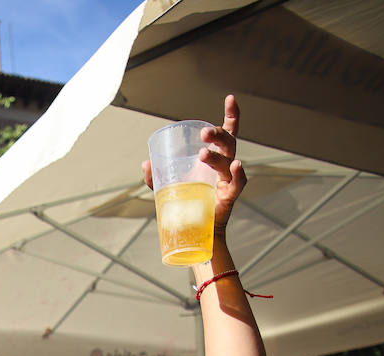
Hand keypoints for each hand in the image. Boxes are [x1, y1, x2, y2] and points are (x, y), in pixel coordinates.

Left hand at [141, 94, 245, 233]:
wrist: (196, 231)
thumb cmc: (187, 204)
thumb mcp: (169, 188)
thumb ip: (157, 177)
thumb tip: (145, 164)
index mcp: (214, 157)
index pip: (227, 132)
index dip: (232, 115)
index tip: (231, 98)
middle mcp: (225, 165)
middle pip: (228, 143)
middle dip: (217, 134)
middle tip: (204, 134)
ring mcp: (228, 180)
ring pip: (228, 161)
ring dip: (216, 155)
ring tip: (202, 154)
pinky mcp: (230, 195)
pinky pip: (238, 182)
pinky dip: (238, 174)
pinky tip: (236, 165)